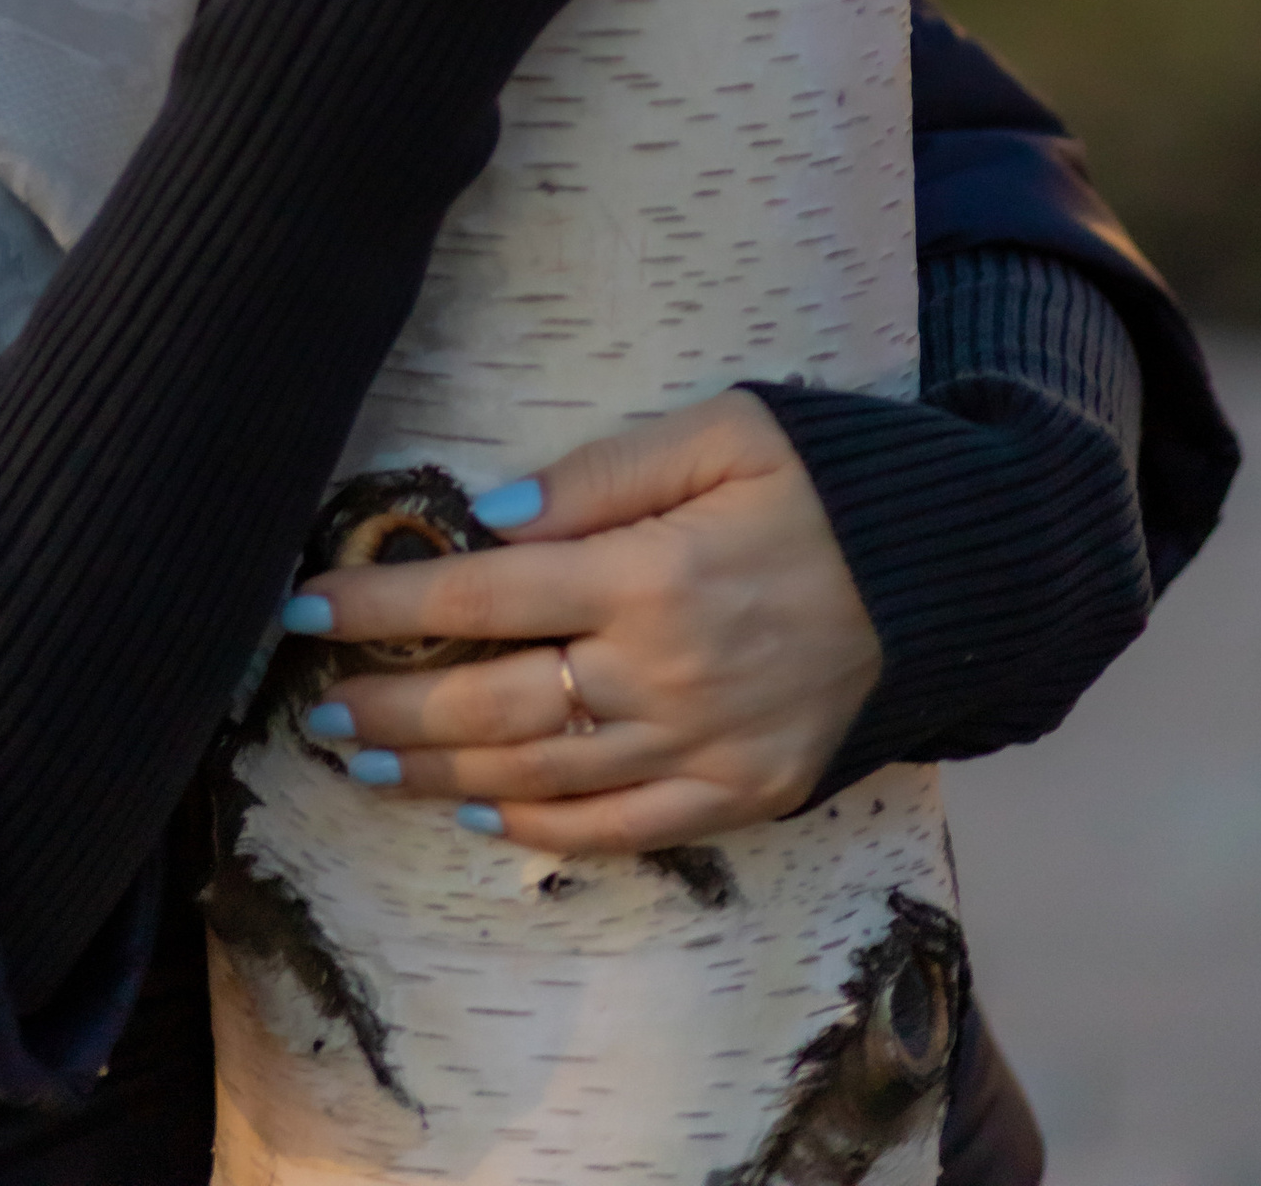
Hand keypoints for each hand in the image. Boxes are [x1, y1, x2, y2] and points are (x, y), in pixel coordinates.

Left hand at [293, 395, 881, 853]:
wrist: (961, 577)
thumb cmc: (832, 480)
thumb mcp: (728, 429)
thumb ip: (603, 474)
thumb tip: (489, 518)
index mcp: (653, 575)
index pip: (479, 598)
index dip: (379, 603)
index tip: (299, 603)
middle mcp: (667, 677)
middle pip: (490, 705)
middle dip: (386, 704)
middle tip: (311, 701)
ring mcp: (705, 751)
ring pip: (537, 778)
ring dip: (434, 774)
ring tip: (358, 758)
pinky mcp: (742, 798)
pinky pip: (617, 832)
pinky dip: (534, 829)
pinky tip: (472, 812)